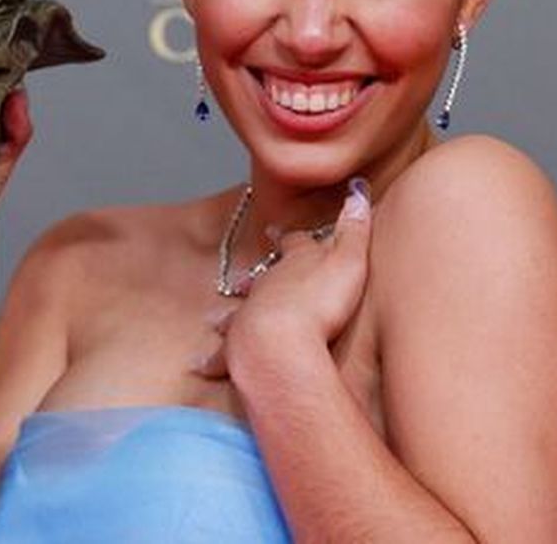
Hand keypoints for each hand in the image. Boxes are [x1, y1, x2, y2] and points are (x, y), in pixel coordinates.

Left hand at [193, 179, 372, 379]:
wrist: (282, 341)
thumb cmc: (319, 302)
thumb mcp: (348, 261)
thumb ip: (354, 229)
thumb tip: (357, 192)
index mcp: (294, 264)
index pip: (290, 244)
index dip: (286, 238)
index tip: (276, 231)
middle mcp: (265, 287)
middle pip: (259, 279)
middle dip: (255, 278)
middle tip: (244, 279)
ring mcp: (247, 317)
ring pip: (235, 314)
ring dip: (228, 316)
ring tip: (215, 320)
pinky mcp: (237, 350)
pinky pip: (221, 356)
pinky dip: (211, 359)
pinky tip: (199, 365)